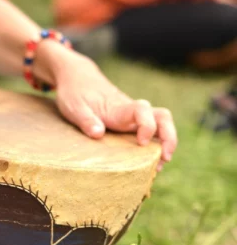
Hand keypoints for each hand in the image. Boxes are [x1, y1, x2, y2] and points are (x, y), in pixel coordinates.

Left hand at [38, 46, 177, 170]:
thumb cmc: (75, 93)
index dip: (147, 126)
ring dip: (165, 143)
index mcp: (118, 108)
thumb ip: (86, 120)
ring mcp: (132, 116)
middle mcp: (131, 111)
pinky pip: (150, 130)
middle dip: (169, 137)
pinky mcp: (129, 121)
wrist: (77, 77)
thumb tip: (98, 134)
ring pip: (160, 124)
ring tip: (158, 167)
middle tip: (164, 159)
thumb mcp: (74, 107)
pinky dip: (154, 144)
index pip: (142, 111)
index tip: (141, 142)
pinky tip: (147, 162)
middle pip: (162, 117)